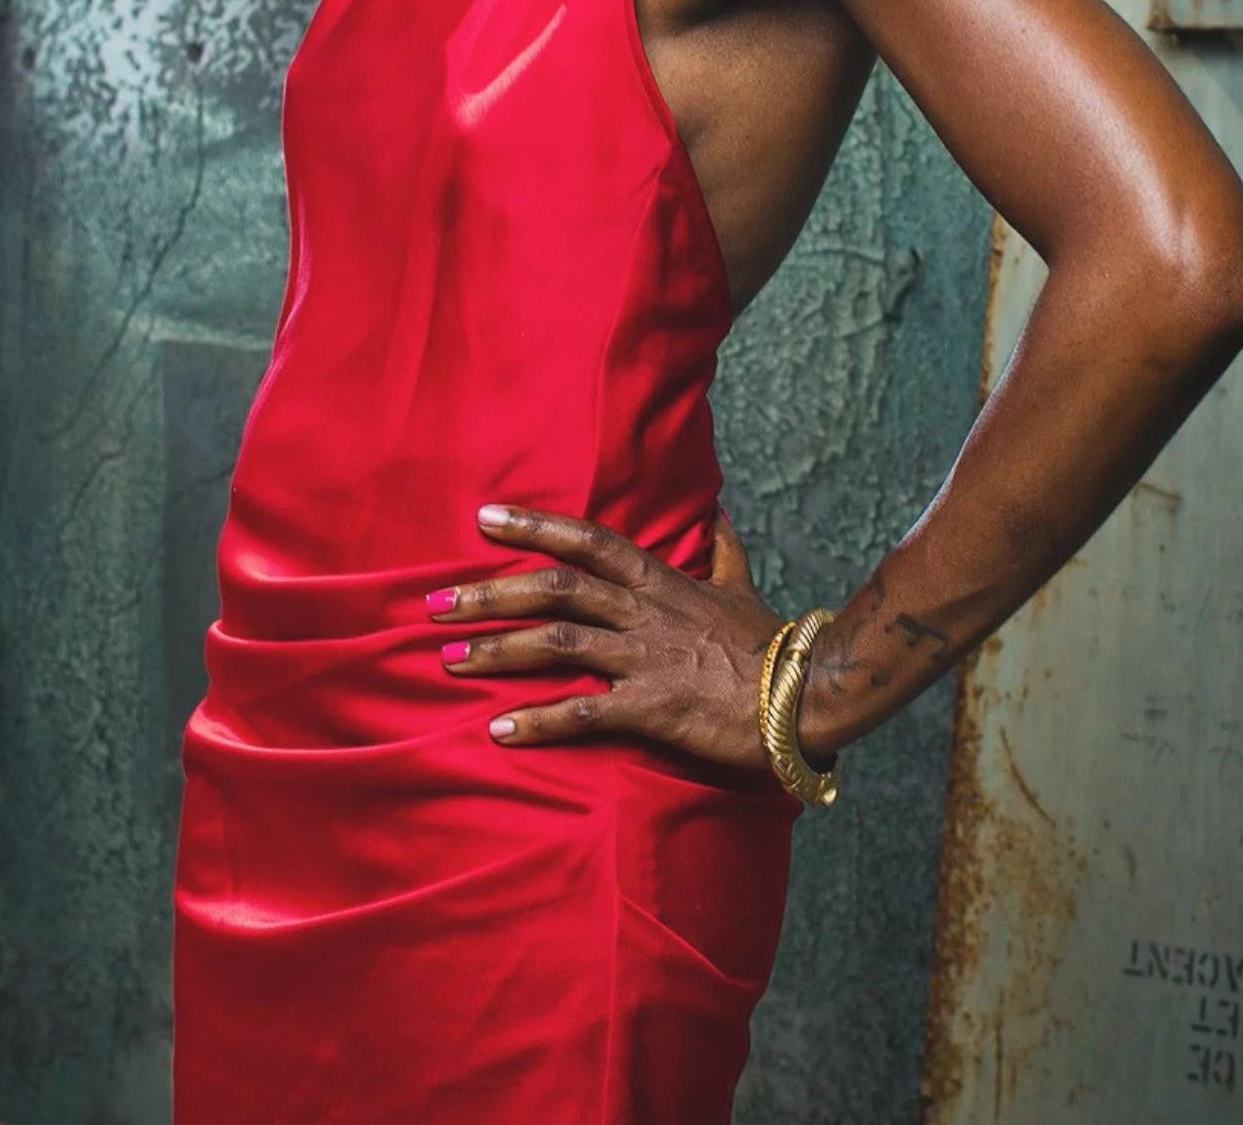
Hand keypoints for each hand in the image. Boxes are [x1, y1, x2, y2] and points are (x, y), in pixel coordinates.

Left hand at [429, 504, 782, 768]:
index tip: (484, 517)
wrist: (806, 695)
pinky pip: (583, 713)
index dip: (533, 527)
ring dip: (499, 650)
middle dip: (491, 593)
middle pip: (554, 590)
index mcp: (659, 581)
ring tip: (450, 660)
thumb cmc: (770, 645)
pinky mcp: (651, 708)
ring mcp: (644, 658)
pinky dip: (538, 720)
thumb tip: (718, 513)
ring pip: (558, 644)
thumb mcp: (742, 588)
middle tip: (436, 602)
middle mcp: (642, 613)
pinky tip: (499, 728)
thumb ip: (723, 552)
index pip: (587, 541)